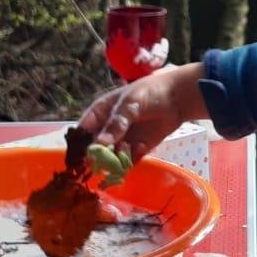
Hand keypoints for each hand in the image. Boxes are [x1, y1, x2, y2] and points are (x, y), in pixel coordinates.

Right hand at [79, 63, 204, 160]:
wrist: (177, 98)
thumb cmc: (149, 93)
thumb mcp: (130, 104)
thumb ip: (116, 123)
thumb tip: (100, 144)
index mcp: (99, 113)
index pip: (82, 132)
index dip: (79, 145)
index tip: (79, 158)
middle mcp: (107, 130)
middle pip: (94, 149)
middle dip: (95, 158)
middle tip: (100, 164)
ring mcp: (120, 141)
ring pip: (109, 158)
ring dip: (113, 162)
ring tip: (125, 154)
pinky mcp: (136, 150)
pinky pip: (126, 162)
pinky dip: (129, 162)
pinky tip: (140, 149)